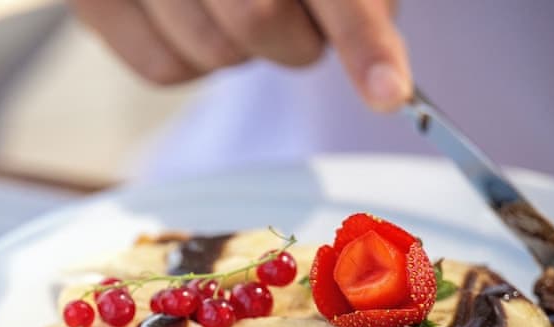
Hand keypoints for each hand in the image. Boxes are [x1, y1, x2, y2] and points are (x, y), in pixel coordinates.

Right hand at [70, 0, 411, 110]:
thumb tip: (381, 65)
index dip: (361, 36)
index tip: (389, 91)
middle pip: (260, 21)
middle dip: (294, 41)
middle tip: (293, 22)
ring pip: (212, 54)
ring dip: (241, 51)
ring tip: (231, 4)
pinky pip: (164, 70)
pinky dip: (194, 62)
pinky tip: (194, 19)